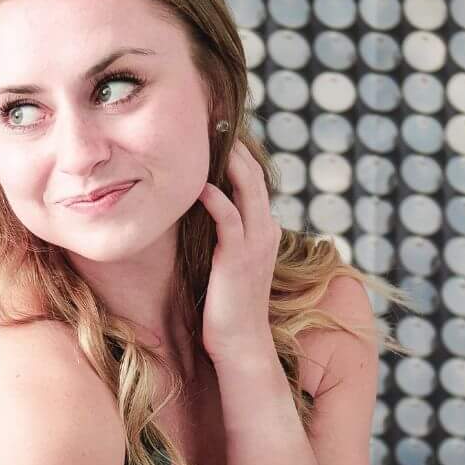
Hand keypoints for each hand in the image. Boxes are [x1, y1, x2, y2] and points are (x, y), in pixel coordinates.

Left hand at [198, 141, 282, 369]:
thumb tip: (209, 218)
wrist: (240, 346)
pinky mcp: (238, 257)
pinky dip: (215, 197)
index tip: (215, 132)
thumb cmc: (227, 310)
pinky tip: (197, 185)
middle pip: (254, 174)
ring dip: (228, 161)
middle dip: (234, 145)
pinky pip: (229, 217)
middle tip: (211, 118)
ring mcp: (255, 243)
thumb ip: (226, 239)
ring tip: (207, 136)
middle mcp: (266, 231)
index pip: (254, 181)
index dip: (238, 154)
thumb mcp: (230, 266)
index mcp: (265, 231)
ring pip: (247, 188)